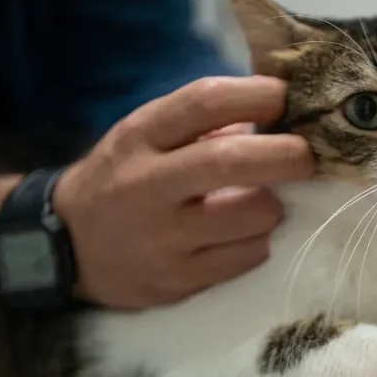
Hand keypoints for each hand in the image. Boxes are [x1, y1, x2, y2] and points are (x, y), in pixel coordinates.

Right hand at [54, 76, 312, 308]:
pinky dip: (260, 240)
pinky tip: (246, 234)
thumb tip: (275, 115)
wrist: (68, 247)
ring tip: (265, 202)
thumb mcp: (146, 137)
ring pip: (251, 216)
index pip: (204, 102)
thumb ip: (202, 124)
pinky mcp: (178, 280)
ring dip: (275, 205)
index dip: (256, 96)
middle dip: (286, 155)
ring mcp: (162, 238)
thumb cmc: (125, 179)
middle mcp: (146, 185)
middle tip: (307, 157)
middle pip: (230, 161)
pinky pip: (247, 256)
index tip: (283, 99)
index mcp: (139, 137)